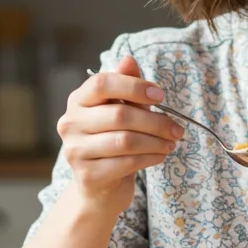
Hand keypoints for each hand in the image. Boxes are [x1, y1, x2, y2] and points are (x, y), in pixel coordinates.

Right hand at [57, 57, 182, 211]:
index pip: (101, 84)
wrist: (100, 187)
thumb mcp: (120, 111)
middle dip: (155, 121)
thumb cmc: (112, 141)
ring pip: (125, 141)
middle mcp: (70, 124)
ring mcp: (75, 151)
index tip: (160, 94)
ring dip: (156, 141)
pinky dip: (150, 157)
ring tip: (171, 142)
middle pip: (119, 115)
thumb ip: (125, 87)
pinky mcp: (87, 176)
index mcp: (77, 101)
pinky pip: (126, 163)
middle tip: (177, 128)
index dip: (133, 86)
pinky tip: (160, 155)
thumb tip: (128, 60)